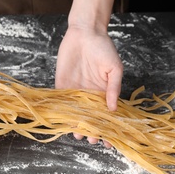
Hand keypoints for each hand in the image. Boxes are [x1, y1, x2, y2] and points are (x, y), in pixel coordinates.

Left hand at [55, 25, 122, 147]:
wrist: (85, 32)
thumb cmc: (103, 48)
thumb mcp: (114, 68)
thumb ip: (113, 88)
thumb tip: (113, 108)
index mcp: (103, 93)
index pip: (105, 115)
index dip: (107, 128)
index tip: (109, 141)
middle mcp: (88, 95)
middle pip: (89, 117)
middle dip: (90, 129)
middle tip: (90, 138)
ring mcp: (74, 91)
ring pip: (74, 113)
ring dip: (75, 124)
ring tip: (78, 134)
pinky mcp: (61, 85)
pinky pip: (60, 102)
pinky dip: (61, 112)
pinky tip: (62, 123)